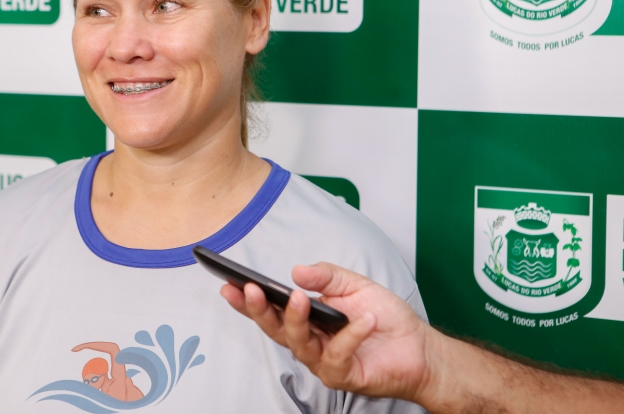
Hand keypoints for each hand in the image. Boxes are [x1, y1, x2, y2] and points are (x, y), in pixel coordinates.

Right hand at [221, 262, 433, 401]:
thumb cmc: (385, 316)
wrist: (419, 347)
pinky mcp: (344, 375)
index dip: (247, 300)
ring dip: (296, 319)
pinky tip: (361, 318)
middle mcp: (309, 342)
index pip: (271, 310)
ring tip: (299, 298)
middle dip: (259, 309)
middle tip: (251, 289)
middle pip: (275, 329)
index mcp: (306, 319)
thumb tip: (295, 272)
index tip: (228, 283)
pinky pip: (338, 355)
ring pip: (298, 344)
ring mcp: (323, 361)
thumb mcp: (354, 284)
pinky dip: (349, 335)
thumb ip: (326, 276)